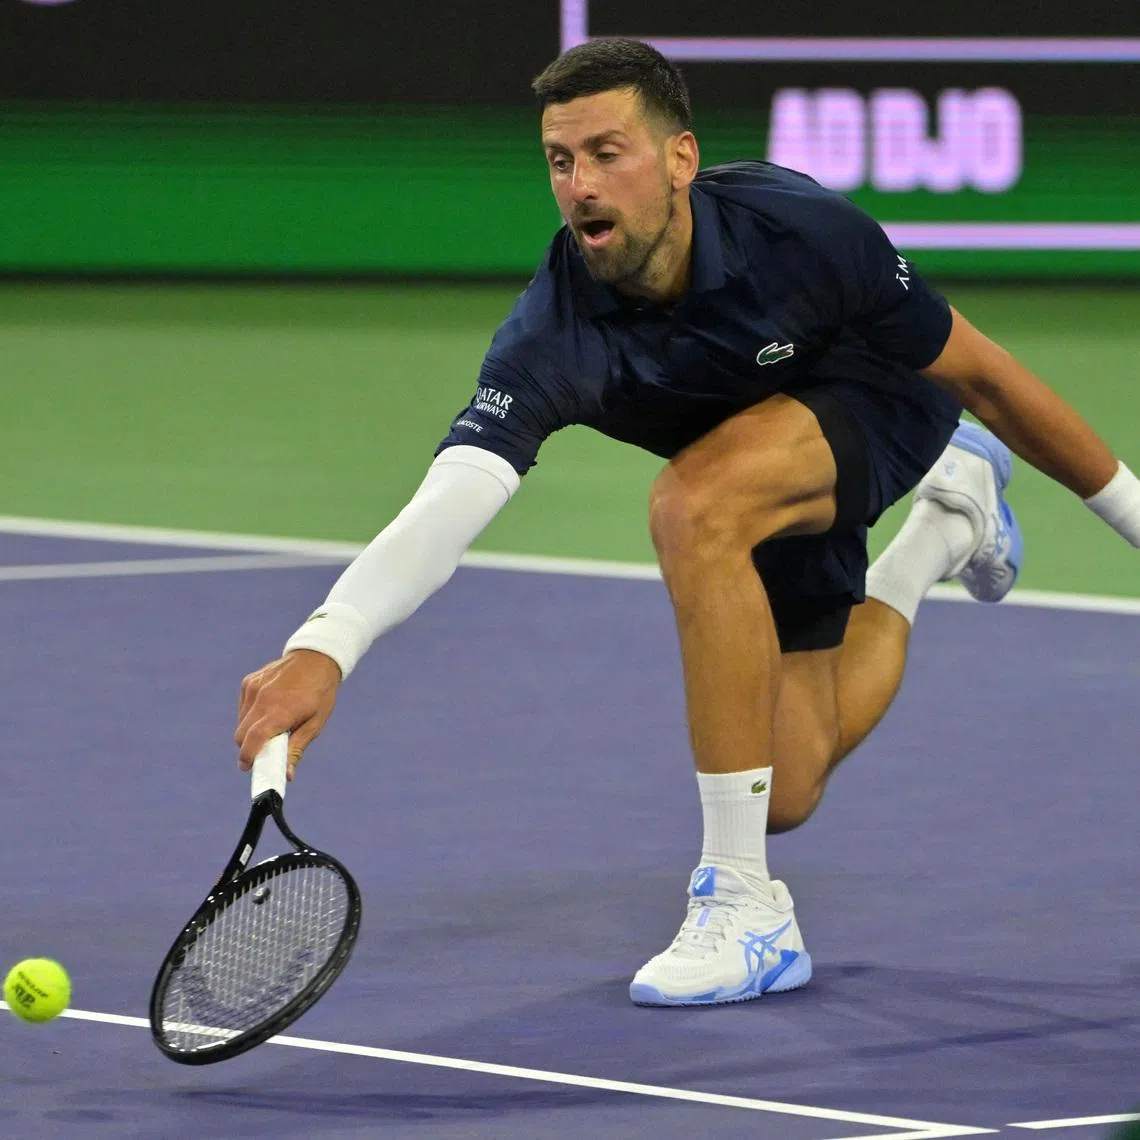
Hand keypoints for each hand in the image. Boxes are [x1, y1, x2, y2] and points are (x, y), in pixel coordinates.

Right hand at [235, 650, 341, 780]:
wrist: (317, 658)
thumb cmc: (320, 693)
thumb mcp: (315, 723)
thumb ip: (297, 748)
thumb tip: (287, 775)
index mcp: (280, 711)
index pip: (253, 739)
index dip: (247, 757)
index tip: (248, 768)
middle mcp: (262, 699)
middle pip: (241, 734)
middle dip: (249, 747)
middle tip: (264, 750)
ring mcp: (253, 688)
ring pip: (241, 721)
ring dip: (250, 730)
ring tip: (273, 726)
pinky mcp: (249, 681)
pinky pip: (243, 707)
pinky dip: (251, 714)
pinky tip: (270, 708)